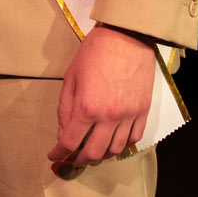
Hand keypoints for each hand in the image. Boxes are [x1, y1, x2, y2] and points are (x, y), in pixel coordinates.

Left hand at [49, 24, 156, 172]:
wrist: (127, 36)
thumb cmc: (95, 52)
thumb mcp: (71, 77)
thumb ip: (65, 108)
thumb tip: (63, 132)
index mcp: (86, 107)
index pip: (69, 143)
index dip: (59, 154)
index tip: (54, 156)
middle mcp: (108, 117)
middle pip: (93, 154)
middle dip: (78, 160)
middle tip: (71, 158)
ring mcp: (128, 115)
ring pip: (114, 150)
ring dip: (101, 156)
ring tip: (92, 151)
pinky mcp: (143, 110)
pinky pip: (133, 139)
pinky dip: (121, 145)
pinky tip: (113, 141)